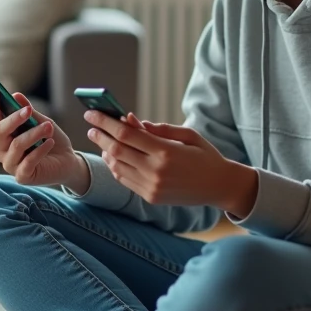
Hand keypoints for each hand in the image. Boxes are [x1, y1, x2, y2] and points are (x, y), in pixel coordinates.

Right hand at [0, 88, 86, 189]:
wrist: (68, 162)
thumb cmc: (52, 140)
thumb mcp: (43, 122)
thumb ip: (30, 112)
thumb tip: (15, 95)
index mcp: (5, 135)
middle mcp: (3, 150)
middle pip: (1, 131)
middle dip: (14, 119)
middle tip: (28, 110)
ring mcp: (10, 164)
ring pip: (16, 145)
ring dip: (33, 134)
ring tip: (49, 127)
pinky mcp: (22, 176)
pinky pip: (28, 161)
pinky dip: (40, 150)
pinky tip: (50, 142)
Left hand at [84, 111, 256, 214]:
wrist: (219, 186)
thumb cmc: (205, 155)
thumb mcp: (187, 134)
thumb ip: (159, 128)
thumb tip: (131, 121)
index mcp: (166, 152)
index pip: (126, 134)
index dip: (105, 122)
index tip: (92, 112)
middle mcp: (156, 171)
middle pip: (116, 150)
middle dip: (100, 136)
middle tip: (91, 126)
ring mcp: (152, 187)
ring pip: (117, 167)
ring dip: (105, 152)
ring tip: (101, 141)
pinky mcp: (151, 197)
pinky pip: (125, 180)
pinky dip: (115, 167)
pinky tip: (113, 157)